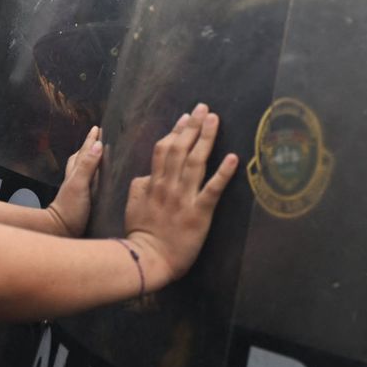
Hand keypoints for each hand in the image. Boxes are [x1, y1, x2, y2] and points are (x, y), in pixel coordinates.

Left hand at [46, 126, 103, 235]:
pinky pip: (87, 182)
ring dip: (88, 159)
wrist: (60, 231)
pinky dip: (91, 176)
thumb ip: (88, 166)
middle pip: (80, 157)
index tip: (96, 128)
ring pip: (82, 169)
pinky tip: (94, 179)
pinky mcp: (80, 200)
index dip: (90, 140)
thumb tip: (97, 145)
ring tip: (95, 153)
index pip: (84, 152)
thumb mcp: (80, 185)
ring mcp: (77, 189)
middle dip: (88, 146)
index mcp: (76, 173)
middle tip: (96, 137)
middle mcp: (75, 179)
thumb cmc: (69, 209)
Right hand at [123, 104, 238, 290]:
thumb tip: (147, 174)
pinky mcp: (199, 213)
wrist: (147, 259)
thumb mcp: (133, 204)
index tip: (186, 117)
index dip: (176, 131)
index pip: (164, 149)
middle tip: (204, 108)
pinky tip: (233, 158)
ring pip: (195, 162)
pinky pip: (212, 190)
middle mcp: (168, 185)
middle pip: (180, 148)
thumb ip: (140, 185)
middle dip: (193, 126)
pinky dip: (223, 173)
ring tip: (215, 120)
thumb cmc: (141, 234)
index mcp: (153, 183)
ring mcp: (184, 198)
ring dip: (206, 138)